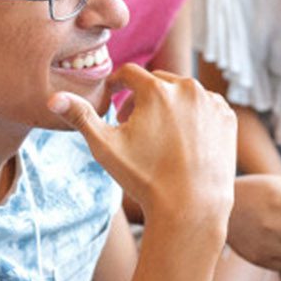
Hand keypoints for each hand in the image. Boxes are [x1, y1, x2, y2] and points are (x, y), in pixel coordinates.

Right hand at [49, 65, 236, 237]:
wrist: (192, 207)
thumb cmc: (145, 178)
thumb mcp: (105, 147)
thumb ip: (80, 116)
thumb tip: (52, 98)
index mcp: (156, 89)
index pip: (129, 74)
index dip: (117, 85)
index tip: (113, 98)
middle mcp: (187, 88)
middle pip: (157, 82)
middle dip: (142, 98)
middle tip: (132, 123)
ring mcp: (211, 102)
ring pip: (182, 94)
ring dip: (168, 106)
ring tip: (158, 134)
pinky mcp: (228, 117)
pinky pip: (205, 107)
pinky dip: (193, 116)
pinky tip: (183, 140)